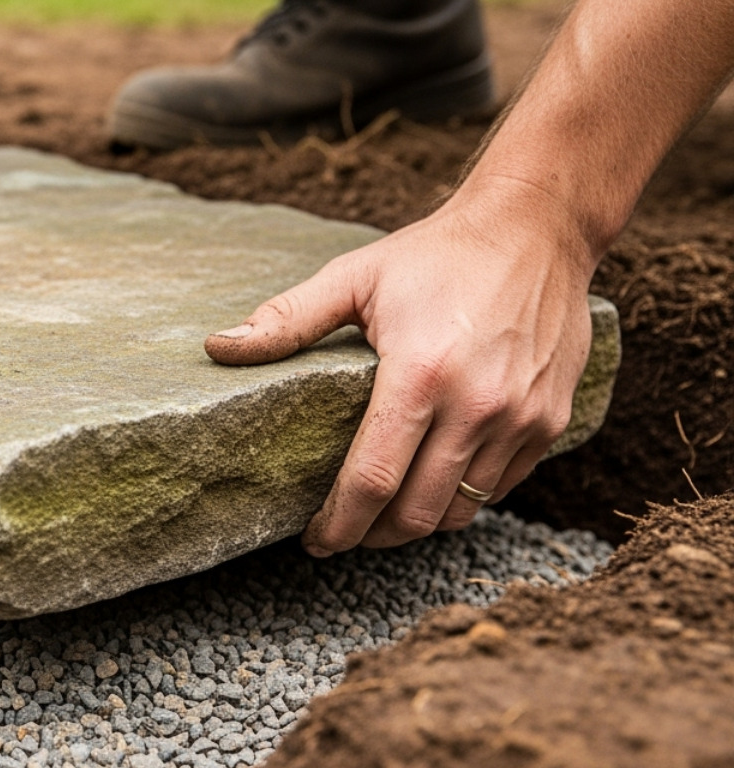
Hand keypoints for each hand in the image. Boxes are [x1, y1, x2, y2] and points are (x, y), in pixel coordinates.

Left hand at [204, 182, 597, 554]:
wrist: (537, 228)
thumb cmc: (436, 253)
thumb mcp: (353, 277)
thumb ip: (286, 320)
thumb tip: (217, 347)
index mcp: (420, 374)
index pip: (371, 481)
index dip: (337, 524)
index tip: (314, 539)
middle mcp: (476, 405)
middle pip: (416, 513)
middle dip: (371, 535)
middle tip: (343, 531)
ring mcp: (521, 418)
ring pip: (461, 509)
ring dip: (416, 523)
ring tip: (383, 513)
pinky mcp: (550, 421)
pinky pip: (500, 487)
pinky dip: (461, 498)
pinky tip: (431, 482)